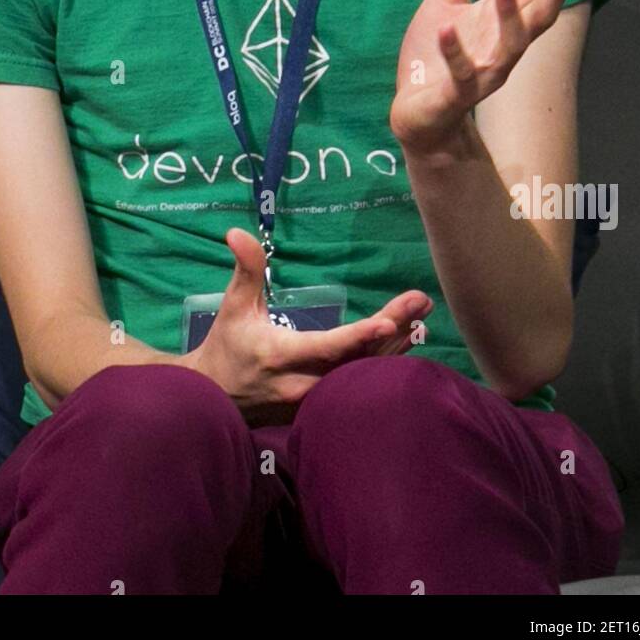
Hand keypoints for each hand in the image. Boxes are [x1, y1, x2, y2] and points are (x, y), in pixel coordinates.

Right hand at [180, 228, 432, 425]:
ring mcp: (315, 402)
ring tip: (423, 316)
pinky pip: (358, 384)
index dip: (361, 336)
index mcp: (281, 355)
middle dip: (393, 331)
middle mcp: (303, 383)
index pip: (328, 346)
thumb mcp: (234, 306)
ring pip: (362, 375)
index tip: (392, 322)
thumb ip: (245, 269)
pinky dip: (384, 362)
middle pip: (357, 360)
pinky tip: (407, 340)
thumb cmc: (226, 347)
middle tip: (422, 302)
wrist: (216, 399)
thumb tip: (237, 231)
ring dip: (395, 346)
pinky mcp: (324, 408)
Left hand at [389, 0, 596, 154]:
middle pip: (539, 16)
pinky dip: (455, 51)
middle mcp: (504, 46)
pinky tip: (447, 28)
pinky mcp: (457, 92)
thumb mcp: (444, 1)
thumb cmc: (435, 53)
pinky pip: (461, 72)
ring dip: (510, 14)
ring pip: (510, 45)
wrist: (416, 109)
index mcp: (503, 21)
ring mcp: (485, 71)